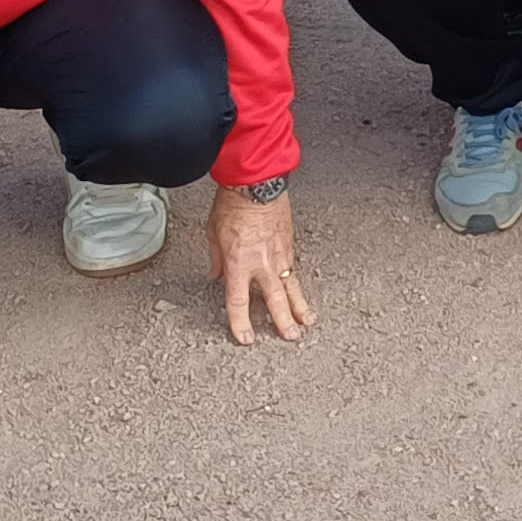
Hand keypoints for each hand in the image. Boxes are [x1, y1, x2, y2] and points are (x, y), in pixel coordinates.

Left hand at [207, 187, 310, 347]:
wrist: (257, 183)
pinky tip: (301, 291)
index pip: (239, 302)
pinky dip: (297, 283)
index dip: (241, 323)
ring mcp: (280, 254)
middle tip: (291, 337)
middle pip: (275, 301)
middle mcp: (262, 263)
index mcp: (239, 263)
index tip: (246, 338)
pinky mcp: (290, 243)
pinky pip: (293, 269)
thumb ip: (216, 259)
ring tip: (309, 321)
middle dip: (283, 321)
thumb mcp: (213, 233)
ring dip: (301, 306)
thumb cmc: (233, 204)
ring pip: (292, 287)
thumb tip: (217, 274)